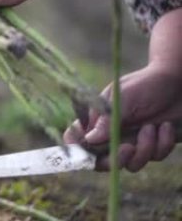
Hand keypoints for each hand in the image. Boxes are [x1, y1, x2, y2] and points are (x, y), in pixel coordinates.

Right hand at [63, 63, 181, 171]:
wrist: (179, 84)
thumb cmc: (146, 84)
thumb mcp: (124, 98)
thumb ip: (106, 120)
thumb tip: (89, 139)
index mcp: (96, 120)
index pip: (76, 140)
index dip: (78, 151)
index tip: (89, 155)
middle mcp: (111, 134)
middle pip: (102, 162)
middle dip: (116, 159)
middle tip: (128, 148)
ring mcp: (131, 142)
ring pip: (131, 164)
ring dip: (144, 148)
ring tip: (151, 127)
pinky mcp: (152, 147)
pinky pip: (154, 158)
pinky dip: (162, 144)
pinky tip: (165, 126)